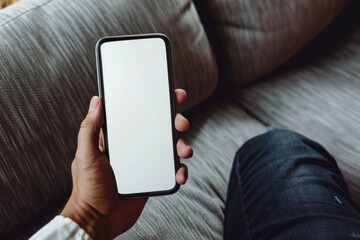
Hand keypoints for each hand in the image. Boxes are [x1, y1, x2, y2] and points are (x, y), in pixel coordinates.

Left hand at [61, 89, 192, 238]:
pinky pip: (171, 170)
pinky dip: (179, 170)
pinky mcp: (153, 178)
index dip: (155, 103)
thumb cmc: (88, 188)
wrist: (99, 219)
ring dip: (182, 145)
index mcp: (118, 138)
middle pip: (159, 128)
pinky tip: (180, 174)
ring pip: (169, 147)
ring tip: (184, 150)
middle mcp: (134, 146)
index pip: (138, 114)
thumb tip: (97, 101)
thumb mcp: (86, 154)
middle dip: (175, 121)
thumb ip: (90, 128)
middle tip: (181, 122)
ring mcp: (145, 162)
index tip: (170, 96)